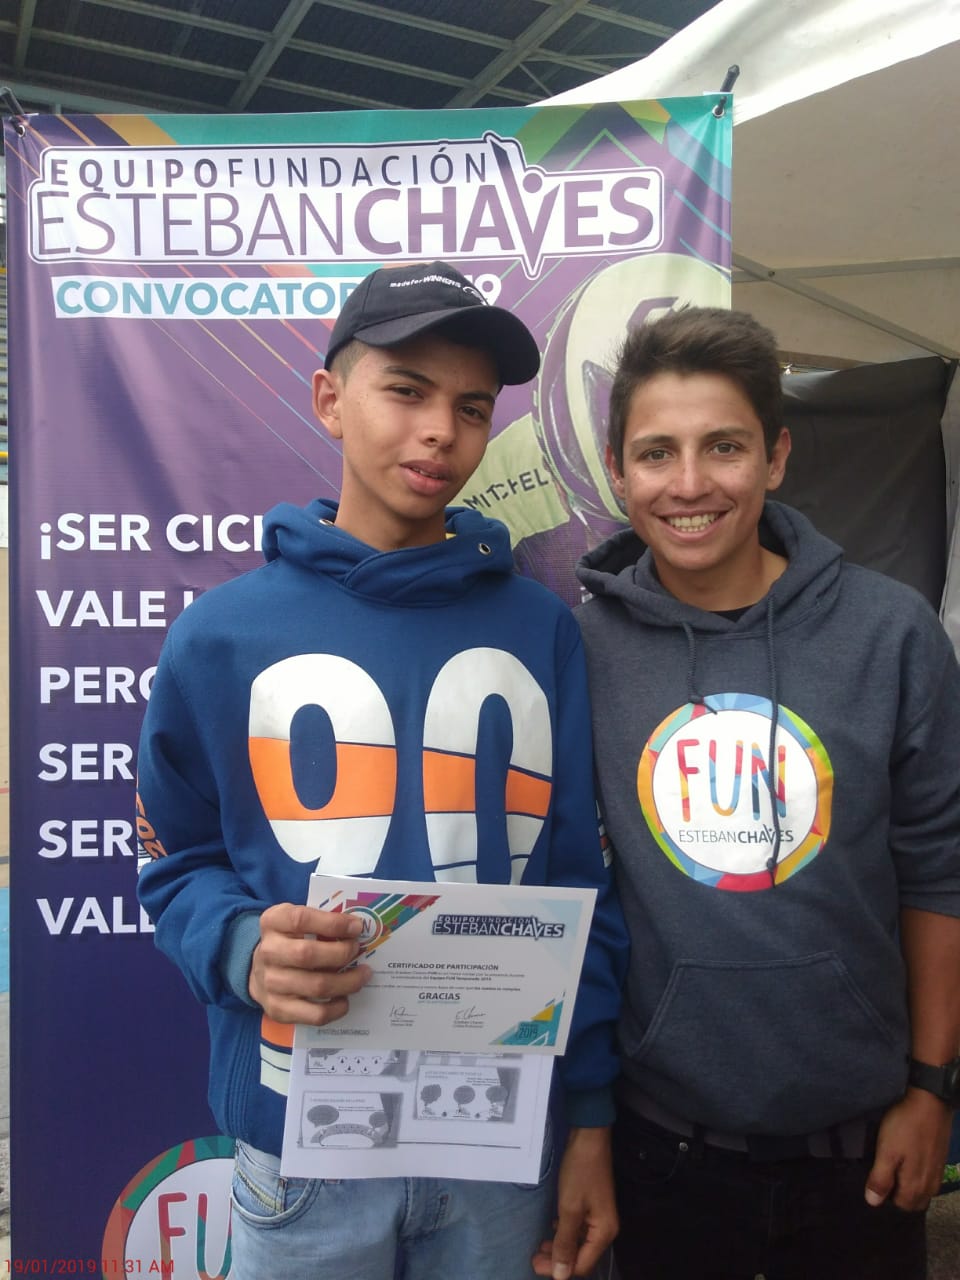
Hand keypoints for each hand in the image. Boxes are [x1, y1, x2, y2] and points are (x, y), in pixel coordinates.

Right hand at [248, 902, 371, 1024]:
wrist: (260, 970)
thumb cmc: (289, 940)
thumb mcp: (296, 921)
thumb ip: (322, 920)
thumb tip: (356, 929)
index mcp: (273, 922)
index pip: (301, 919)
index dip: (332, 923)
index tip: (356, 926)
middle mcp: (268, 952)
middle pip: (308, 954)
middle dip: (341, 953)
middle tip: (357, 950)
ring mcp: (271, 983)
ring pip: (316, 986)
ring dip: (347, 981)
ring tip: (362, 975)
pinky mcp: (278, 1009)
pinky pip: (314, 1014)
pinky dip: (336, 1008)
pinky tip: (345, 998)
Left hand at [532, 1126, 617, 1278]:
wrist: (589, 1138)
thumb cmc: (579, 1173)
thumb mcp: (569, 1208)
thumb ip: (565, 1242)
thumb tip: (561, 1275)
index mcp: (604, 1233)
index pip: (582, 1265)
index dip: (559, 1269)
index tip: (535, 1264)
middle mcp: (605, 1229)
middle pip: (581, 1255)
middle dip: (558, 1259)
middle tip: (533, 1256)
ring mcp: (599, 1216)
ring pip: (579, 1242)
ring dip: (560, 1246)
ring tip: (539, 1246)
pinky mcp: (591, 1206)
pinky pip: (578, 1228)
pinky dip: (564, 1232)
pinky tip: (552, 1229)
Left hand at [864, 1088, 952, 1210]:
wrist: (930, 1102)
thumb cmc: (905, 1127)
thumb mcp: (886, 1151)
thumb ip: (880, 1179)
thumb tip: (872, 1202)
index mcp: (916, 1187)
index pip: (900, 1206)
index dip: (886, 1196)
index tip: (877, 1179)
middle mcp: (930, 1185)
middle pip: (912, 1201)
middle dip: (899, 1193)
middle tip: (884, 1171)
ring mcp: (938, 1173)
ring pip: (921, 1190)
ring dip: (908, 1184)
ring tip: (894, 1164)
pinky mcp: (940, 1161)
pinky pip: (928, 1178)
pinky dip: (917, 1174)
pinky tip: (908, 1157)